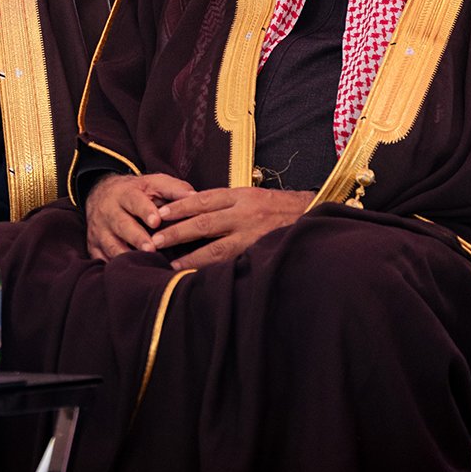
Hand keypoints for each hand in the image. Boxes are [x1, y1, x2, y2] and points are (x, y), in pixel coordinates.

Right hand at [84, 173, 194, 260]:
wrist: (100, 195)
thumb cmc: (136, 193)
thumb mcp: (153, 183)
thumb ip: (173, 189)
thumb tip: (195, 196)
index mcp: (124, 194)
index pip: (133, 201)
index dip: (144, 210)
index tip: (156, 221)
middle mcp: (108, 212)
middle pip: (121, 225)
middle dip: (136, 237)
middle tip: (151, 248)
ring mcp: (100, 231)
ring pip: (110, 245)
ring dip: (125, 255)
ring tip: (142, 265)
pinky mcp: (94, 246)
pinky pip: (100, 259)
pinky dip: (112, 268)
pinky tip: (128, 276)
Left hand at [147, 187, 314, 269]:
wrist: (315, 216)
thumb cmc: (278, 207)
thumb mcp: (252, 196)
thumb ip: (225, 202)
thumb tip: (190, 208)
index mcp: (241, 195)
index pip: (203, 199)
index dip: (180, 207)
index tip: (160, 215)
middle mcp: (246, 213)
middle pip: (204, 223)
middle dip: (177, 232)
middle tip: (154, 241)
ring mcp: (255, 235)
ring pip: (217, 248)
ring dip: (191, 256)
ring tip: (171, 263)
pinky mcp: (262, 253)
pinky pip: (234, 263)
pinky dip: (215, 270)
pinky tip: (199, 276)